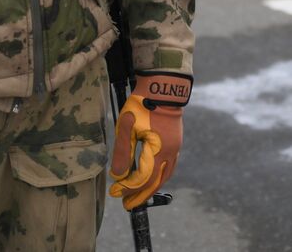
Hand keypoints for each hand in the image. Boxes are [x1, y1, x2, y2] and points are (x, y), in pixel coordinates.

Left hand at [109, 73, 190, 209]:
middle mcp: (170, 153)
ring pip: (165, 176)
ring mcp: (176, 148)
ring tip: (139, 195)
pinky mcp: (177, 142)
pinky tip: (153, 177)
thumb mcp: (127, 127)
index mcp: (157, 150)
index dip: (127, 188)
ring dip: (152, 188)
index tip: (114, 192)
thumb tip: (118, 177)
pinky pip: (170, 166)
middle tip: (127, 204)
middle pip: (155, 182)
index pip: (141, 178)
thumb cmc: (143, 105)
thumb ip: (122, 153)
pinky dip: (160, 177)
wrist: (163, 87)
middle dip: (140, 195)